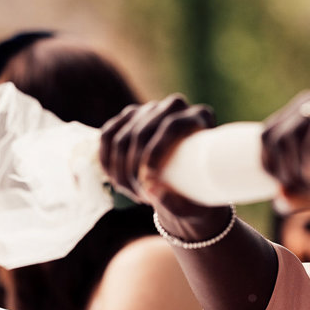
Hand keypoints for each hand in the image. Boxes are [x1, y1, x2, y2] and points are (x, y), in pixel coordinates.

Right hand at [100, 95, 230, 240]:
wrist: (192, 183)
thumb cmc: (201, 191)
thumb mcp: (197, 202)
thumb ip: (178, 203)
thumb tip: (153, 192)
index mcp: (202, 116)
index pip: (172, 126)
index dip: (156, 151)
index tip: (149, 179)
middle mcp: (175, 106)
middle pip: (142, 132)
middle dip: (133, 169)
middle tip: (144, 197)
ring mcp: (150, 109)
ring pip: (121, 138)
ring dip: (121, 172)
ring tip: (137, 195)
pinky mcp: (129, 117)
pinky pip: (108, 136)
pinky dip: (107, 162)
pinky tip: (117, 182)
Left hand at [261, 82, 309, 195]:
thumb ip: (302, 194)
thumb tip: (277, 199)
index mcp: (307, 108)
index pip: (268, 133)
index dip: (266, 164)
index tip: (279, 189)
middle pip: (277, 133)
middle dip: (280, 168)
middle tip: (294, 192)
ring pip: (295, 130)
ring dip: (294, 164)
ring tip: (306, 186)